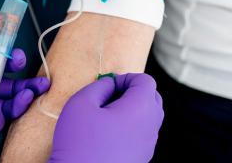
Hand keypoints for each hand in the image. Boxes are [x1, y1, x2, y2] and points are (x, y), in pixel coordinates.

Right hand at [49, 73, 163, 162]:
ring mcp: (147, 145)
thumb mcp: (81, 103)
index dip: (126, 77)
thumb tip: (110, 84)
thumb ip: (99, 86)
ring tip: (106, 115)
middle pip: (152, 98)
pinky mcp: (141, 158)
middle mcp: (150, 127)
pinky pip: (141, 134)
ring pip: (147, 117)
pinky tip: (108, 133)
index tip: (108, 84)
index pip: (146, 81)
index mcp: (140, 109)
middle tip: (109, 96)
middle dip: (132, 91)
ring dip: (131, 109)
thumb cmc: (79, 142)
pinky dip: (130, 126)